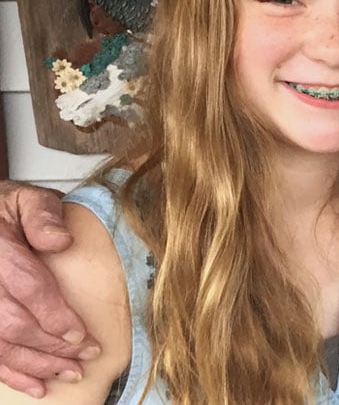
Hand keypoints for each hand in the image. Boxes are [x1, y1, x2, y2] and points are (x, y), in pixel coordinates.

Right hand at [0, 181, 96, 397]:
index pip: (26, 286)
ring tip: (70, 373)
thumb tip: (61, 241)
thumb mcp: (26, 199)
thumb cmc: (5, 211)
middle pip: (12, 323)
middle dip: (52, 346)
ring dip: (36, 364)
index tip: (81, 334)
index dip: (54, 315)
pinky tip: (36, 384)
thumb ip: (43, 216)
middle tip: (86, 355)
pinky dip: (11, 372)